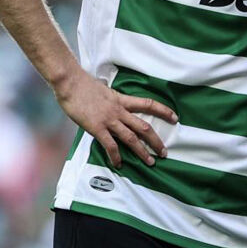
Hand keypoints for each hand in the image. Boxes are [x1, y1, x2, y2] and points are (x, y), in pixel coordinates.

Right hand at [53, 71, 176, 168]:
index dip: (164, 111)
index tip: (175, 118)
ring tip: (150, 161)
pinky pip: (110, 144)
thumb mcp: (105, 90)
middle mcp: (120, 110)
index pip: (149, 104)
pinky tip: (119, 164)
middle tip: (164, 152)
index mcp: (123, 100)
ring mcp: (109, 120)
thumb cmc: (84, 85)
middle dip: (156, 141)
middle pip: (144, 126)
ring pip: (131, 138)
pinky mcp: (97, 127)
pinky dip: (116, 156)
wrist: (71, 83)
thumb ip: (112, 100)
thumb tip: (114, 103)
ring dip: (142, 151)